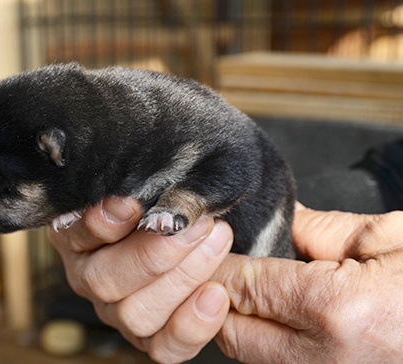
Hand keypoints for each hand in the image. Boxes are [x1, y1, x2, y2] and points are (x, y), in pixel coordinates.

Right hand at [48, 197, 233, 362]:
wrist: (192, 228)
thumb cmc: (165, 198)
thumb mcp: (149, 184)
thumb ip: (141, 185)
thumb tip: (138, 189)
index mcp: (76, 236)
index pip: (77, 233)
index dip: (103, 222)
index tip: (133, 203)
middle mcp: (90, 277)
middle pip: (104, 280)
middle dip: (154, 253)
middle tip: (195, 224)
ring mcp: (117, 312)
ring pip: (135, 315)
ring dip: (181, 279)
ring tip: (215, 243)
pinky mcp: (149, 337)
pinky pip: (163, 347)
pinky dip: (191, 326)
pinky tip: (216, 295)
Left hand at [214, 204, 402, 363]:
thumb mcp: (391, 238)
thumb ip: (322, 229)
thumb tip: (281, 221)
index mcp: (336, 307)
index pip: (245, 287)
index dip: (218, 265)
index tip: (211, 249)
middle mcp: (325, 357)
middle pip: (233, 332)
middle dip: (216, 296)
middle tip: (219, 266)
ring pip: (248, 353)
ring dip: (237, 320)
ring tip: (247, 286)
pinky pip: (275, 361)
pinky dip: (264, 338)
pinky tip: (274, 313)